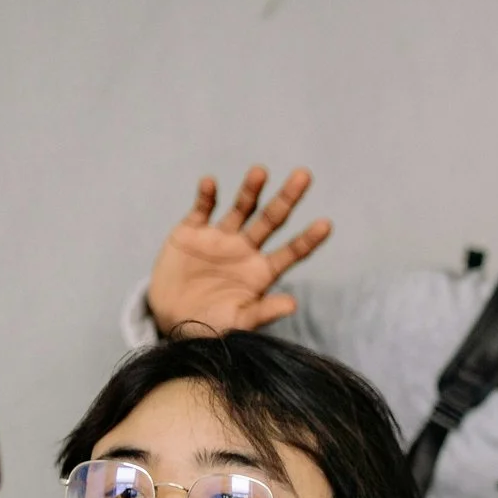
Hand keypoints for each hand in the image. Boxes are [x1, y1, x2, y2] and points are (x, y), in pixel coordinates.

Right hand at [147, 166, 332, 336]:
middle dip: (287, 199)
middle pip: (271, 220)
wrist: (171, 319)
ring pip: (241, 208)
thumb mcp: (238, 323)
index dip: (308, 239)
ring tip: (261, 172)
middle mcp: (246, 250)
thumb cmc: (210, 325)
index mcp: (262, 271)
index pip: (292, 252)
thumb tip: (293, 304)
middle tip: (304, 175)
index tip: (326, 224)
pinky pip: (202, 209)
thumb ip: (264, 312)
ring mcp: (220, 238)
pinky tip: (210, 183)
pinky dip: (206, 196)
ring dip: (250, 190)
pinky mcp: (191, 232)